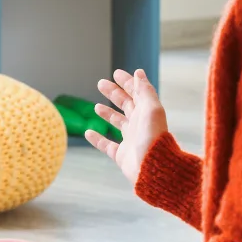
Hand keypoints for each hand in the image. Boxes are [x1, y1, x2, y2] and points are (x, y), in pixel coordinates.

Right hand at [86, 68, 167, 183]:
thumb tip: (139, 73)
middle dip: (114, 93)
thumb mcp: (151, 109)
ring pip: (117, 123)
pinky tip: (88, 132)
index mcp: (147, 112)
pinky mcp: (121, 155)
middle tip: (100, 83)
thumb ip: (144, 91)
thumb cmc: (153, 138)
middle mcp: (139, 124)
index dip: (127, 82)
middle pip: (125, 105)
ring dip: (107, 113)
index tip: (116, 73)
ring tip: (96, 106)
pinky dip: (97, 139)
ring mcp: (130, 140)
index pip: (136, 92)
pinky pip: (107, 145)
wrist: (152, 168)